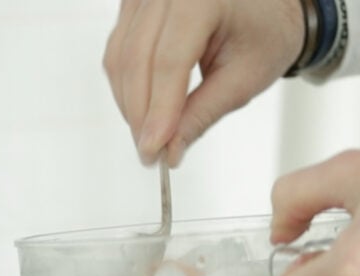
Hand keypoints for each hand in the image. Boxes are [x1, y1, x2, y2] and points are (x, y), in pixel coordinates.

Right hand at [103, 0, 301, 165]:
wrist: (267, 6)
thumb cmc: (266, 31)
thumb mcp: (245, 77)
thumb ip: (203, 113)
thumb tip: (168, 150)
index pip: (169, 61)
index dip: (158, 110)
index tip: (154, 149)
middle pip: (136, 60)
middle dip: (139, 114)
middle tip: (150, 152)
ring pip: (120, 59)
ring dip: (129, 104)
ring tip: (149, 134)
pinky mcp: (133, 7)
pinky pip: (117, 53)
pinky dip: (126, 87)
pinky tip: (143, 108)